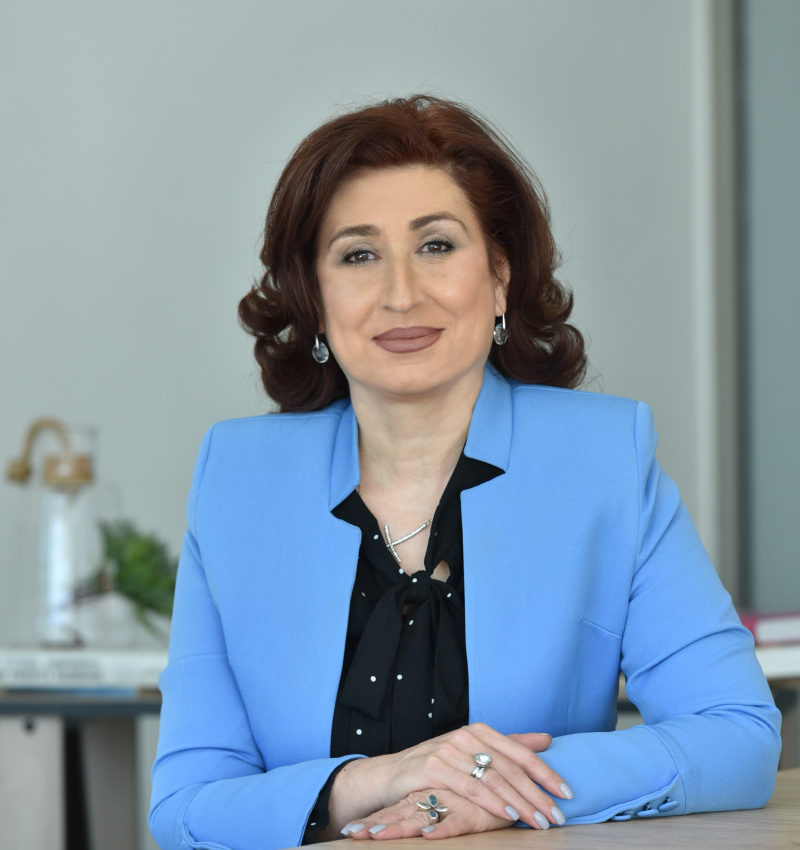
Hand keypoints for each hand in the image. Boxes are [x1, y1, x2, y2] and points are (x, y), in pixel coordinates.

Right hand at [330, 724, 570, 834]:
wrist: (391, 775)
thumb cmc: (437, 766)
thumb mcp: (475, 754)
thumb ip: (510, 746)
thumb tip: (546, 739)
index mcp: (480, 731)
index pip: (520, 752)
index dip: (545, 772)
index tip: (566, 792)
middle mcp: (466, 736)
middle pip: (510, 766)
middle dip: (537, 794)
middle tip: (557, 816)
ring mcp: (449, 749)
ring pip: (493, 777)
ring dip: (520, 801)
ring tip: (539, 821)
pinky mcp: (432, 767)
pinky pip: (469, 786)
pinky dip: (491, 801)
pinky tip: (508, 813)